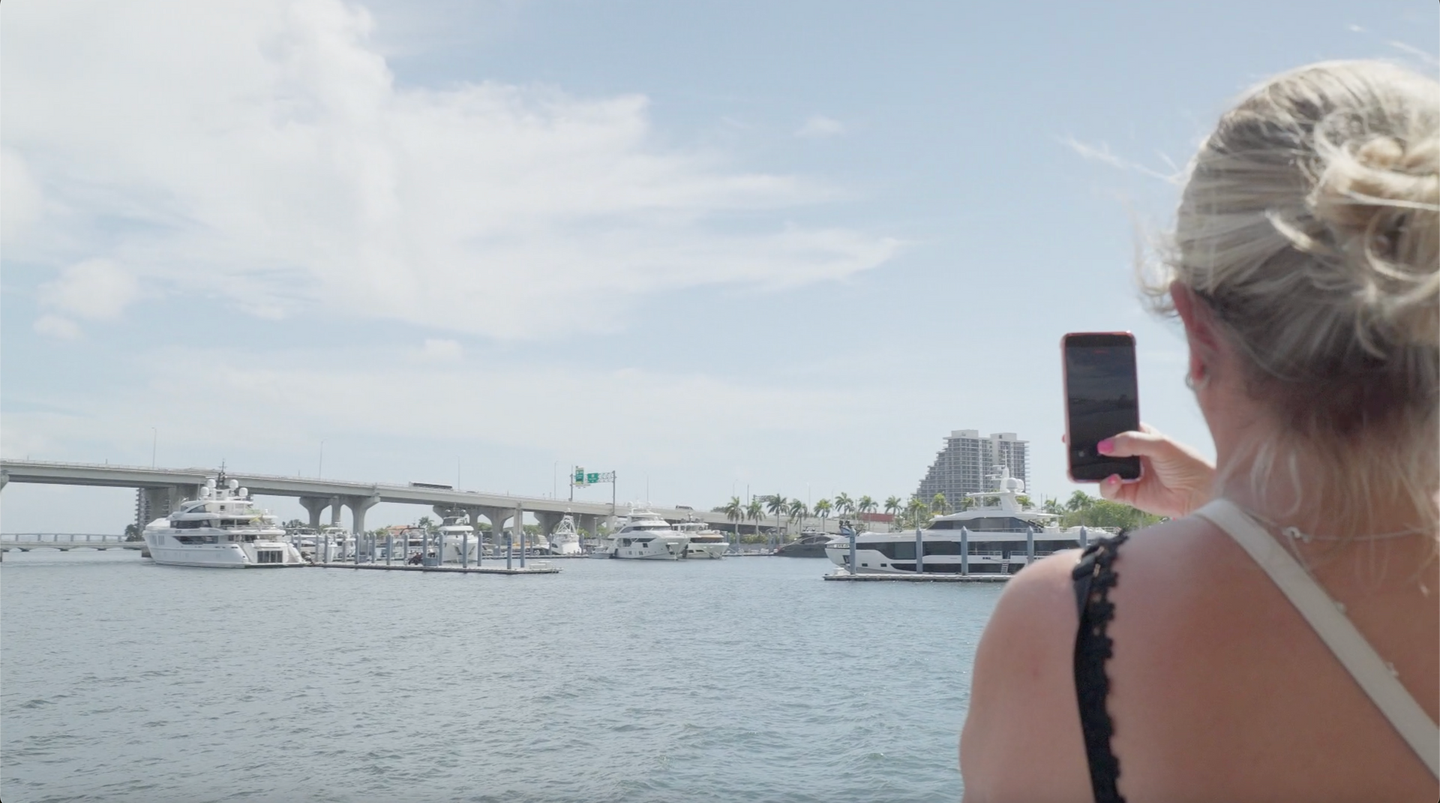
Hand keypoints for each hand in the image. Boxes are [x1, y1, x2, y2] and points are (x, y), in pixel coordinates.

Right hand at [1096, 424, 1213, 518]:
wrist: (1200, 494)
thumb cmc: (1187, 465)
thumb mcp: (1160, 445)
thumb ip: (1132, 442)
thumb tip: (1103, 445)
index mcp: (1141, 438)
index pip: (1117, 430)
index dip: (1103, 429)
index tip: (1087, 429)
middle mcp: (1133, 456)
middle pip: (1106, 451)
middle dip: (1094, 451)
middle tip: (1082, 449)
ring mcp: (1130, 475)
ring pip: (1103, 471)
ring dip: (1095, 469)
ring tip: (1093, 466)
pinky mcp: (1130, 494)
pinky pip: (1110, 491)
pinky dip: (1106, 486)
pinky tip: (1114, 480)